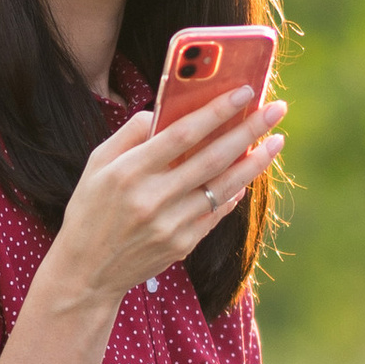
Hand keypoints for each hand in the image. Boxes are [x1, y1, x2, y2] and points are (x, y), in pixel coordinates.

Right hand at [47, 91, 285, 309]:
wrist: (86, 272)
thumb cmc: (90, 209)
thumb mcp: (96, 165)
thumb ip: (130, 135)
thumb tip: (166, 110)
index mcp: (129, 171)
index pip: (183, 134)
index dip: (217, 111)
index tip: (245, 91)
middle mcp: (153, 198)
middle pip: (212, 158)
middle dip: (249, 130)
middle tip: (277, 110)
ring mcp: (171, 225)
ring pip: (223, 187)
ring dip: (255, 162)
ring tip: (277, 141)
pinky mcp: (182, 245)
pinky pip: (216, 213)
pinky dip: (234, 192)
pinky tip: (249, 175)